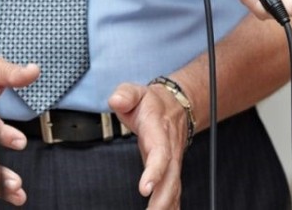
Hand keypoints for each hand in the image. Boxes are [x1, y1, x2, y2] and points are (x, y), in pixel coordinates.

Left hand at [109, 83, 187, 209]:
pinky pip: (173, 190)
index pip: (160, 154)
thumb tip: (116, 100)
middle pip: (170, 178)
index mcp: (158, 132)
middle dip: (162, 200)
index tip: (146, 188)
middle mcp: (169, 149)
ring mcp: (172, 161)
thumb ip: (125, 94)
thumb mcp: (135, 91)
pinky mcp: (171, 169)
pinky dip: (171, 205)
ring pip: (173, 187)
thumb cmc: (151, 102)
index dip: (155, 171)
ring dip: (166, 205)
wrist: (175, 104)